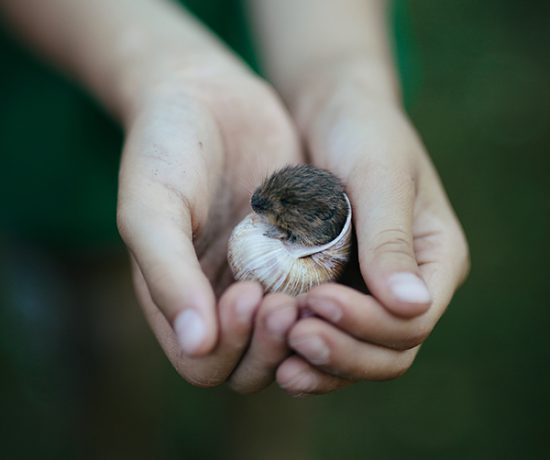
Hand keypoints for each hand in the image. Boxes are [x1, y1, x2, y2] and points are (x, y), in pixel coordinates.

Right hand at [117, 62, 302, 388]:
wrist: (209, 96)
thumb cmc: (166, 148)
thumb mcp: (152, 205)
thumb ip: (166, 273)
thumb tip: (196, 343)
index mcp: (178, 297)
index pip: (204, 363)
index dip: (228, 347)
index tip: (246, 294)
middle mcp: (221, 298)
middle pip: (252, 364)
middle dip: (271, 347)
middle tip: (287, 304)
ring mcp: (262, 279)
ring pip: (291, 340)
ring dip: (305, 332)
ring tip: (314, 293)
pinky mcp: (296, 255)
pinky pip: (317, 296)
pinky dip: (328, 298)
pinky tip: (334, 268)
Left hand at [276, 72, 469, 394]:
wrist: (331, 115)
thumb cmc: (362, 130)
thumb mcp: (379, 172)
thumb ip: (392, 236)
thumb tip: (411, 305)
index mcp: (436, 259)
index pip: (412, 321)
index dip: (367, 324)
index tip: (316, 301)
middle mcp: (407, 285)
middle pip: (388, 352)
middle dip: (343, 354)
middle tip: (294, 336)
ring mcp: (371, 292)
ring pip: (357, 354)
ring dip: (321, 364)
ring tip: (279, 360)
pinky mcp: (336, 289)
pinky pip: (327, 334)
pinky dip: (302, 349)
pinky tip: (272, 346)